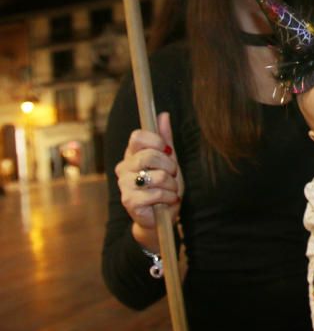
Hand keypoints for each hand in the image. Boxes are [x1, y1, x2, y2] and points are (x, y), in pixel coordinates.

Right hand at [115, 112, 182, 250]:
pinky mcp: (129, 201)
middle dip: (169, 166)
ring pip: (156, 176)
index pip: (138, 136)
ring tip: (170, 189)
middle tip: (172, 174)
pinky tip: (166, 200)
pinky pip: (156, 193)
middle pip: (148, 155)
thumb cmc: (165, 185)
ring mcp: (124, 185)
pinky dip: (168, 197)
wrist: (162, 215)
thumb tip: (162, 115)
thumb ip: (165, 138)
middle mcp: (123, 167)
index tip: (167, 151)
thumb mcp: (169, 160)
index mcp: (132, 154)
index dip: (157, 142)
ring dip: (171, 184)